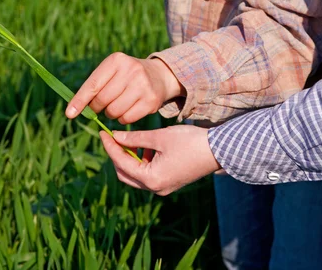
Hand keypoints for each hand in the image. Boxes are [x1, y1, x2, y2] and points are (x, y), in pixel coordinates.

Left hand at [66, 53, 184, 123]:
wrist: (159, 75)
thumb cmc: (126, 76)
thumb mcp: (112, 71)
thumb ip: (94, 87)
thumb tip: (73, 110)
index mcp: (116, 60)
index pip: (93, 85)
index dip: (79, 101)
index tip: (69, 114)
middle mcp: (131, 70)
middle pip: (102, 100)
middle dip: (97, 107)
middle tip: (100, 106)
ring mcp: (143, 85)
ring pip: (113, 111)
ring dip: (110, 114)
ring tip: (116, 105)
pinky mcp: (151, 101)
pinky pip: (126, 119)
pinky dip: (122, 119)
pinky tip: (128, 110)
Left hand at [99, 125, 220, 194]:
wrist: (219, 150)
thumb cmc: (190, 142)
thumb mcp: (160, 137)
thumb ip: (135, 138)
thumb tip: (115, 136)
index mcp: (152, 179)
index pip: (122, 163)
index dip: (110, 146)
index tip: (102, 133)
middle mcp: (156, 188)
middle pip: (125, 174)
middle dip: (117, 156)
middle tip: (112, 138)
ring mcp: (163, 188)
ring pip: (136, 175)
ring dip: (129, 159)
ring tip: (130, 140)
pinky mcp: (170, 183)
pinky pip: (148, 175)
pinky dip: (142, 162)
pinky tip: (146, 148)